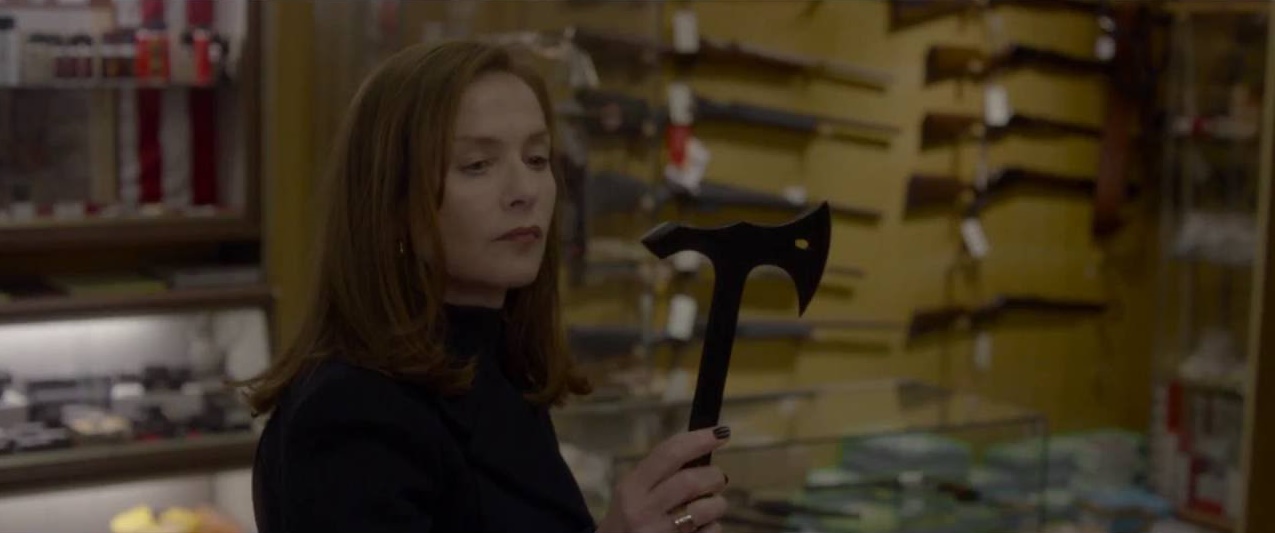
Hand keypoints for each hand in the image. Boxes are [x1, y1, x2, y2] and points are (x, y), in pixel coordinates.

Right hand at [595, 426, 731, 532]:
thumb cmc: (627, 519)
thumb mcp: (632, 492)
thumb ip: (659, 473)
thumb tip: (702, 449)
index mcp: (632, 487)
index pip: (669, 454)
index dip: (698, 440)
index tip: (721, 433)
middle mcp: (643, 509)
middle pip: (691, 481)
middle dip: (714, 476)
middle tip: (717, 479)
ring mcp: (660, 532)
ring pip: (706, 508)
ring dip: (718, 503)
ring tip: (712, 505)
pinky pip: (710, 532)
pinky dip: (713, 526)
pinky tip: (702, 527)